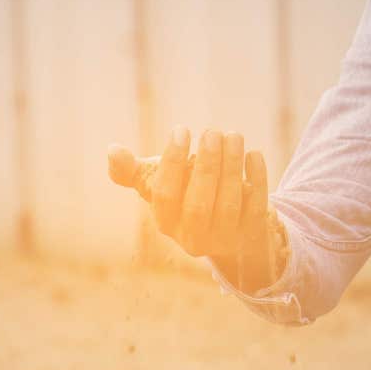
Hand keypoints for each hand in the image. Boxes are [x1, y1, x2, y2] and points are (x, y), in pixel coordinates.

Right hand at [107, 128, 283, 293]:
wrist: (228, 227)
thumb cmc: (185, 194)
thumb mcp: (157, 182)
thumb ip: (132, 170)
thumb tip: (112, 151)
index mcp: (166, 222)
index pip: (165, 195)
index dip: (172, 162)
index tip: (182, 130)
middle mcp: (193, 238)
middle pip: (198, 205)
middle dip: (206, 166)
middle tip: (212, 132)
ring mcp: (224, 239)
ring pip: (229, 205)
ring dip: (232, 168)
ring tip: (233, 136)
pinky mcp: (251, 234)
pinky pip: (257, 208)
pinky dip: (258, 180)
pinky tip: (254, 154)